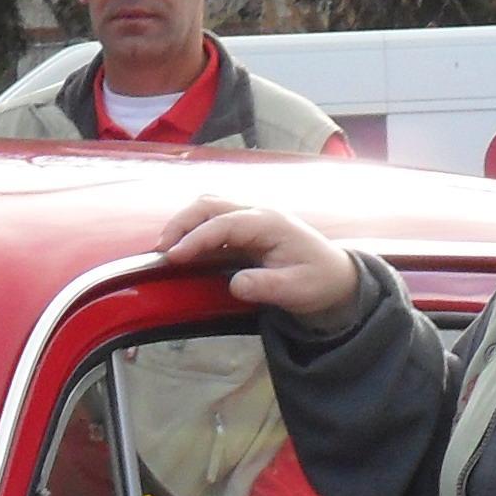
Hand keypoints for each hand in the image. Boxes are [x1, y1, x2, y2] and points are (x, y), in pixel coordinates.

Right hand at [157, 195, 363, 323]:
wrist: (335, 276)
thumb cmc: (318, 281)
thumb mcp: (297, 290)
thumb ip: (267, 286)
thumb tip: (235, 284)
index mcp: (270, 223)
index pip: (225, 223)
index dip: (197, 238)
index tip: (173, 256)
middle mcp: (257, 214)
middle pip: (211, 205)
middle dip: (181, 223)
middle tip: (160, 250)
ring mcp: (250, 219)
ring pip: (209, 208)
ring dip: (184, 224)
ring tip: (165, 249)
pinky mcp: (244, 230)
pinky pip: (212, 222)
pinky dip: (192, 231)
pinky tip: (180, 250)